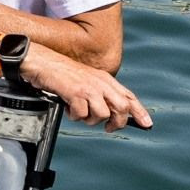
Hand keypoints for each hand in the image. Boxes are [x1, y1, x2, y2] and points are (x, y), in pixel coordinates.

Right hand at [20, 46, 151, 131]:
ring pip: (103, 114)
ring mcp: (89, 87)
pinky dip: (74, 116)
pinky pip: (82, 114)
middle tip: (107, 128)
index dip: (140, 111)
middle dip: (116, 122)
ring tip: (79, 113)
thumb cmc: (60, 73)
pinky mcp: (76, 92)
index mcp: (105, 79)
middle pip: (122, 108)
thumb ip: (99, 94)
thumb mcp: (86, 81)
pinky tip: (68, 107)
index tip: (147, 123)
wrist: (42, 61)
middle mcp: (101, 83)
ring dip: (90, 120)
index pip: (129, 97)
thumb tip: (109, 114)